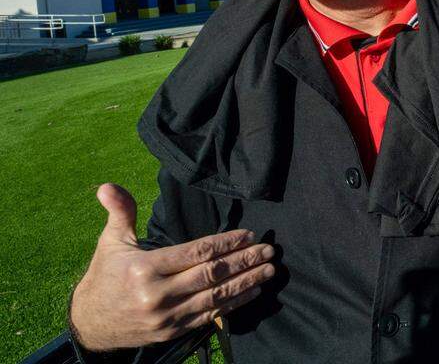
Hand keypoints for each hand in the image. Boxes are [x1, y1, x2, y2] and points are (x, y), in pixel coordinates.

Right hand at [70, 184, 275, 350]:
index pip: (196, 253)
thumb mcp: (110, 242)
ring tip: (269, 269)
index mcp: (145, 269)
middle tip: (269, 250)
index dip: (226, 243)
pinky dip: (234, 303)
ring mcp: (167, 316)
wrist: (89, 323)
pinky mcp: (172, 331)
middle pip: (211, 274)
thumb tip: (108, 186)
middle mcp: (157, 295)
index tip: (249, 234)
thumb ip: (120, 212)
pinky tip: (253, 291)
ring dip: (246, 282)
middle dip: (244, 261)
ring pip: (215, 296)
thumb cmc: (105, 276)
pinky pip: (209, 315)